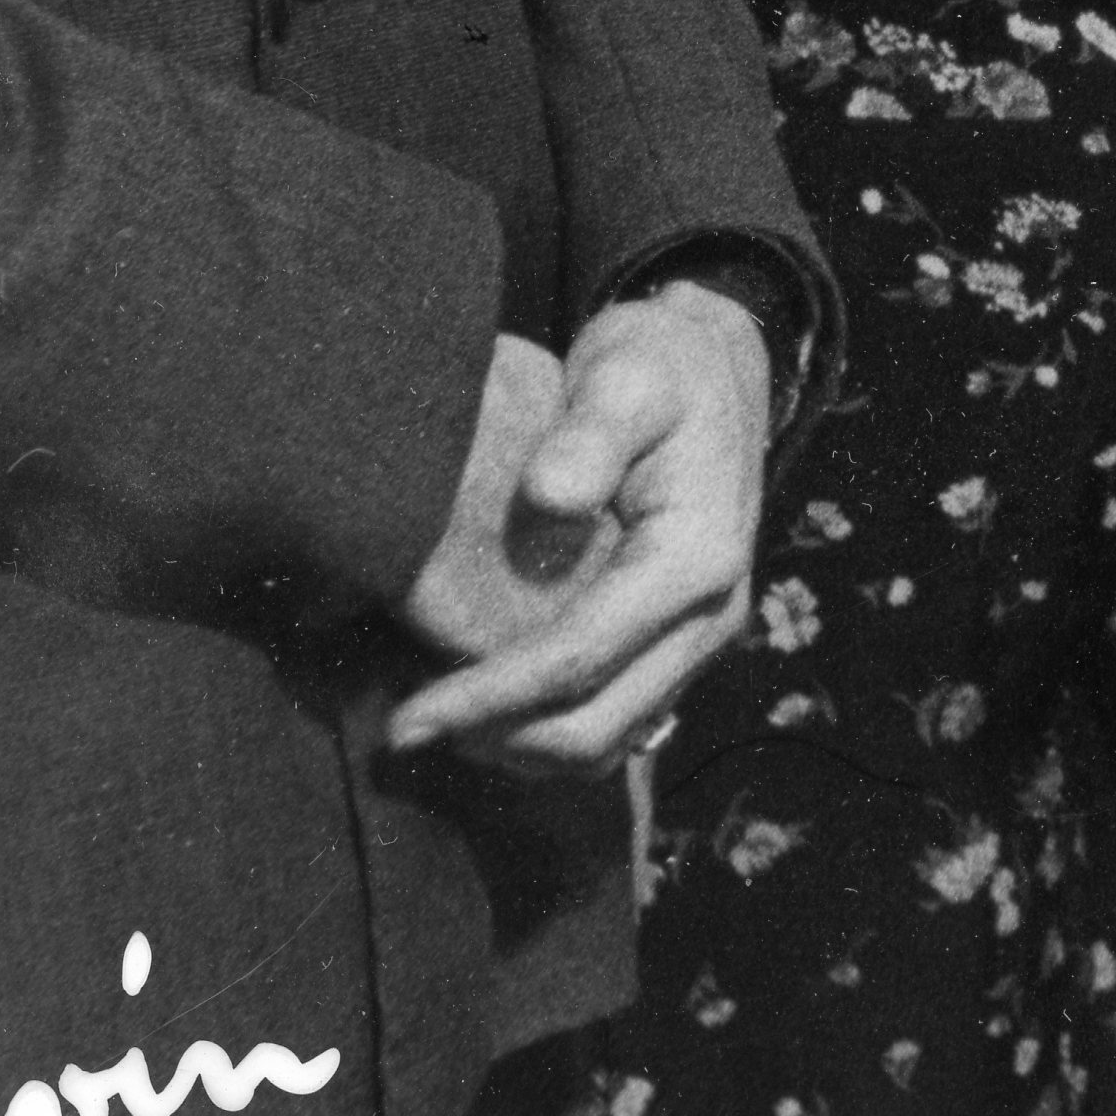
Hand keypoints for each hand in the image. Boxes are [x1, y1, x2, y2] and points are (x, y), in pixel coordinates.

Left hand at [389, 283, 771, 778]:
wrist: (713, 369)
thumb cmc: (660, 367)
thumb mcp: (628, 374)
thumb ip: (590, 431)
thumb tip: (549, 497)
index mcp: (698, 559)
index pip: (580, 658)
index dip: (487, 699)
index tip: (406, 720)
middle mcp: (712, 616)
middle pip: (596, 729)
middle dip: (495, 740)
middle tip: (402, 728)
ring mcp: (698, 638)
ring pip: (606, 743)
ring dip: (518, 747)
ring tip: (436, 719)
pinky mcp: (677, 644)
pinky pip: (612, 721)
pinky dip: (544, 730)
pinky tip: (483, 701)